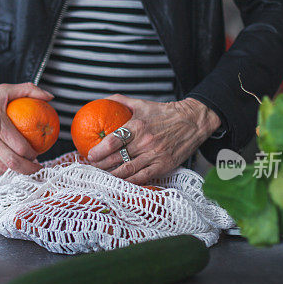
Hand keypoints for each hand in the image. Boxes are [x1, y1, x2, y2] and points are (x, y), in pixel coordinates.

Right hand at [0, 81, 52, 174]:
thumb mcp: (7, 89)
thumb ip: (29, 90)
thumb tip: (48, 97)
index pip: (19, 146)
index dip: (32, 154)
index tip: (37, 153)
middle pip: (12, 162)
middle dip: (28, 168)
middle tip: (36, 166)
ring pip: (2, 168)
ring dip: (16, 170)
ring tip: (25, 166)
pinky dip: (4, 169)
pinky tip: (12, 166)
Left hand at [86, 95, 221, 183]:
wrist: (192, 121)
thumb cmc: (164, 113)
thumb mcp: (142, 103)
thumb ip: (120, 101)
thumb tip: (101, 101)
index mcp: (138, 126)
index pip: (113, 140)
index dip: (99, 150)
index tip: (90, 155)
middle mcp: (145, 142)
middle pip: (117, 158)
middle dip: (101, 165)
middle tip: (92, 167)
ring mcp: (155, 155)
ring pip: (128, 170)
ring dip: (111, 175)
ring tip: (102, 176)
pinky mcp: (163, 166)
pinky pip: (142, 178)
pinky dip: (129, 182)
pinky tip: (119, 182)